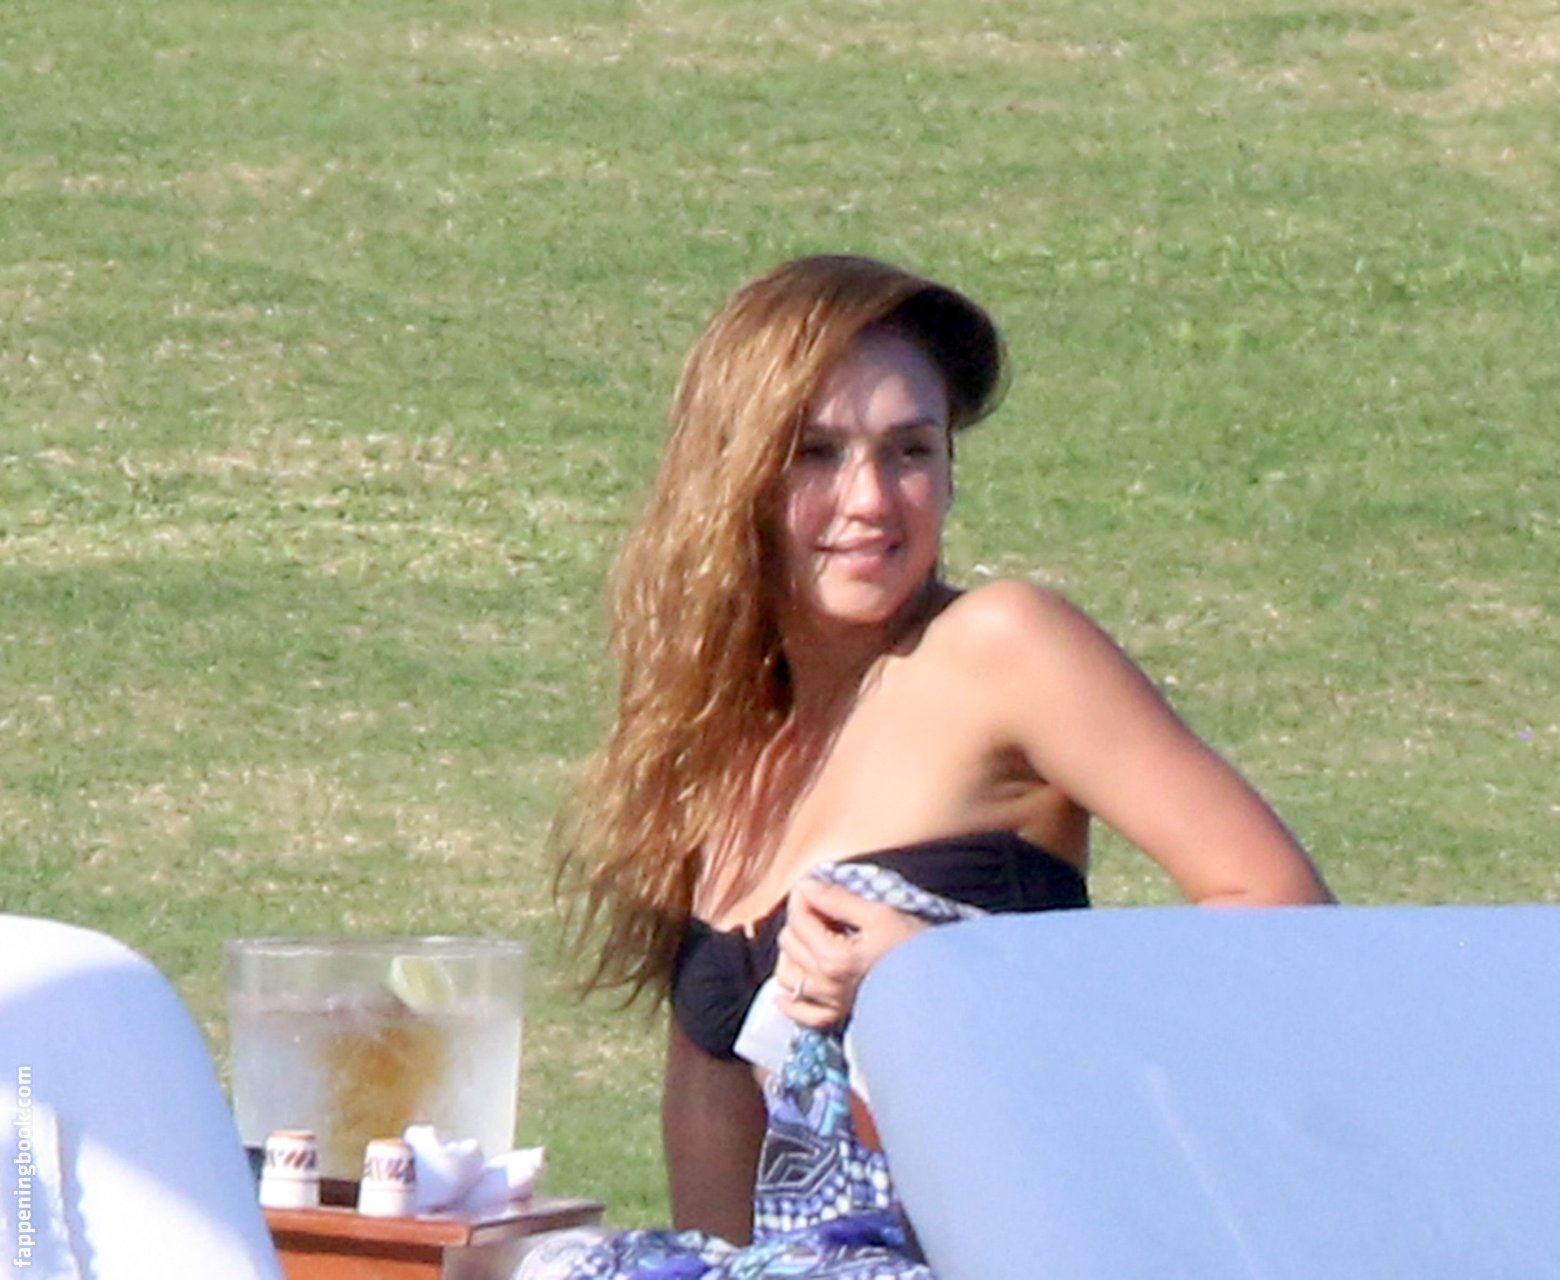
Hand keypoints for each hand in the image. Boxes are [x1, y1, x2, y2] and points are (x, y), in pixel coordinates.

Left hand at [774, 877, 928, 1028]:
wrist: (940, 989)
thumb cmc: (915, 950)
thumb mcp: (880, 915)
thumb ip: (838, 901)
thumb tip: (807, 886)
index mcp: (834, 958)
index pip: (799, 918)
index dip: (804, 896)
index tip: (815, 885)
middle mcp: (825, 984)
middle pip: (789, 941)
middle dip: (801, 919)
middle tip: (824, 911)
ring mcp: (829, 1003)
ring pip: (786, 974)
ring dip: (792, 953)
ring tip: (812, 940)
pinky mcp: (837, 1017)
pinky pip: (799, 1014)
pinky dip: (788, 1000)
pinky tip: (785, 990)